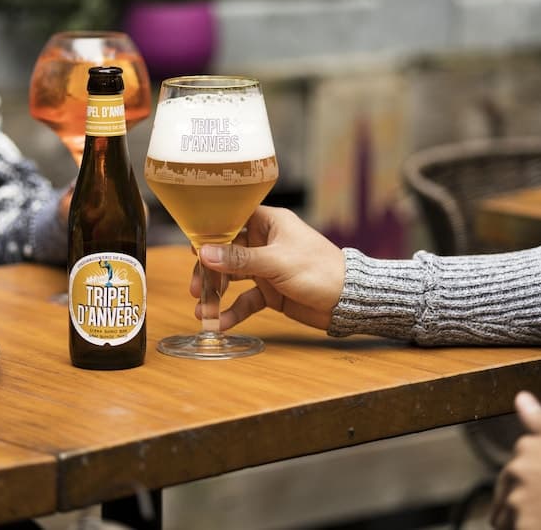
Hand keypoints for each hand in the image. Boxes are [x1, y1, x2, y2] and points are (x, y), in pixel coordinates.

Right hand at [190, 206, 344, 330]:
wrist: (347, 301)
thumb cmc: (319, 270)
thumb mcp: (276, 262)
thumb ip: (239, 259)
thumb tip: (204, 252)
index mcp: (270, 223)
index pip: (233, 218)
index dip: (211, 229)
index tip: (193, 244)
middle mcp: (265, 242)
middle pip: (226, 251)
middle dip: (208, 270)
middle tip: (196, 287)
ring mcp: (267, 268)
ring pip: (233, 277)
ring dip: (216, 293)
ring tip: (202, 311)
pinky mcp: (271, 291)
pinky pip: (246, 299)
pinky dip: (233, 311)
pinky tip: (221, 324)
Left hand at [490, 392, 540, 529]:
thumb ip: (540, 420)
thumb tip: (520, 397)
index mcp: (525, 449)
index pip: (512, 474)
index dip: (529, 487)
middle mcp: (517, 473)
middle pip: (506, 497)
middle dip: (519, 506)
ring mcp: (520, 501)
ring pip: (508, 519)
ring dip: (521, 522)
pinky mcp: (527, 527)